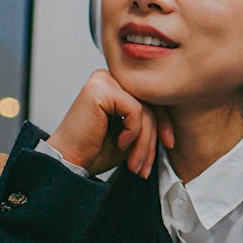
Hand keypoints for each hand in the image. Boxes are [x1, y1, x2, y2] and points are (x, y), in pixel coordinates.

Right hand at [47, 70, 173, 177]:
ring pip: (144, 109)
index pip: (149, 98)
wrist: (69, 163)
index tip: (168, 145)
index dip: (163, 122)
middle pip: (149, 103)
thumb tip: (174, 122)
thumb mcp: (130, 134)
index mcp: (114, 84)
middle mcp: (109, 77)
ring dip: (145, 142)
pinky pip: (135, 110)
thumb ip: (146, 121)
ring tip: (136, 164)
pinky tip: (121, 143)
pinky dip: (133, 132)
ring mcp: (104, 80)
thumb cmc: (94, 150)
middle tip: (147, 165)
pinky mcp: (101, 89)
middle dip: (153, 137)